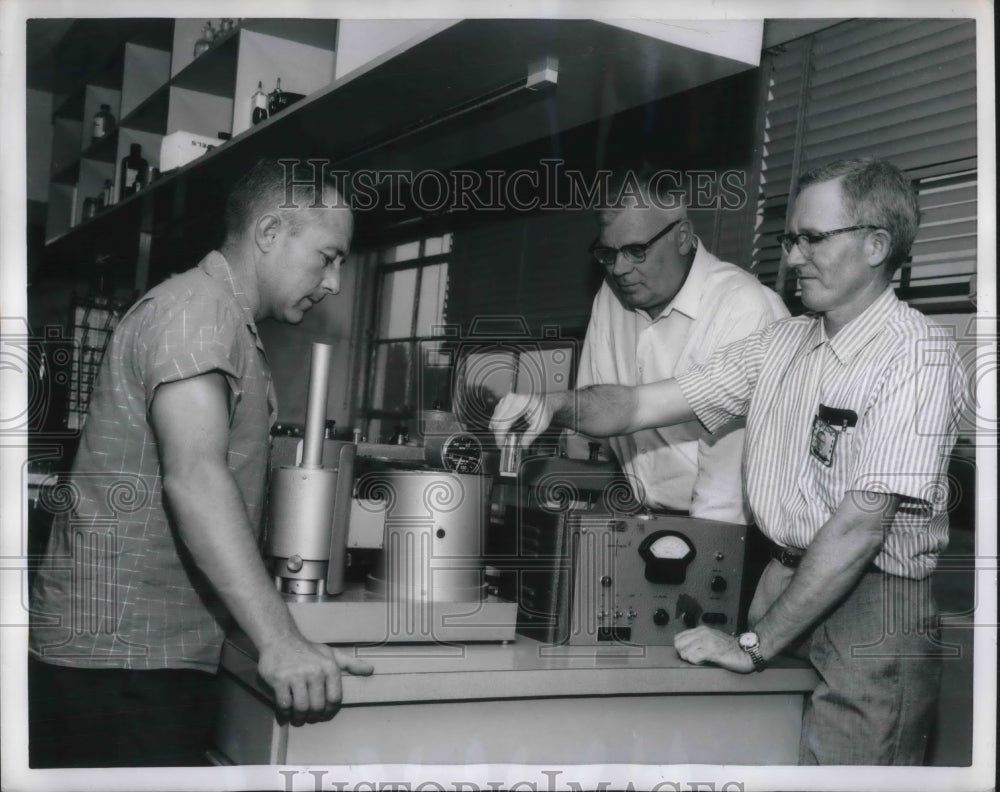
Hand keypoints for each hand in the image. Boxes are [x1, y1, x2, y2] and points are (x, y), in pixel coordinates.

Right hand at [257, 636, 373, 724]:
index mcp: (330, 667)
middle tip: (309, 718)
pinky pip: (284, 705)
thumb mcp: (332, 654)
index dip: (330, 711)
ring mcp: (296, 676)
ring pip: (301, 707)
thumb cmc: (308, 650)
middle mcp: (315, 671)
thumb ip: (351, 664)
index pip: (335, 698)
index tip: (324, 715)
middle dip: (314, 716)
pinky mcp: (279, 680)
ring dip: (299, 718)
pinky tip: (286, 714)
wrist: (281, 639)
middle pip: (318, 706)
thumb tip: (371, 670)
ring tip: (298, 718)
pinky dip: (285, 713)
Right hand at [489, 392, 552, 448]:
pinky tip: (505, 428)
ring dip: (498, 428)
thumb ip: (531, 436)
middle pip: (496, 420)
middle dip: (498, 434)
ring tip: (506, 435)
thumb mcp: (541, 424)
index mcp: (520, 404)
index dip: (500, 436)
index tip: (501, 444)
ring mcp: (507, 398)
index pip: (503, 423)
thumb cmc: (545, 409)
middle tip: (504, 442)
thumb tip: (522, 445)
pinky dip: (499, 422)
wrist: (547, 401)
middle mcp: (511, 399)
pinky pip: (497, 413)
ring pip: (495, 417)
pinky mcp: (505, 400)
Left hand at [673, 626, 754, 673]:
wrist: (746, 652)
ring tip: (701, 659)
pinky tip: (705, 661)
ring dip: (690, 659)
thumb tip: (685, 647)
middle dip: (683, 653)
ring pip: (684, 652)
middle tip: (694, 658)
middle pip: (678, 644)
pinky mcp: (711, 651)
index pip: (678, 638)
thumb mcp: (712, 638)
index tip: (690, 653)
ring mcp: (707, 641)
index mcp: (701, 630)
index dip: (681, 648)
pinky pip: (693, 658)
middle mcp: (702, 633)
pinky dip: (696, 662)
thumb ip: (699, 640)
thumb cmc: (730, 648)